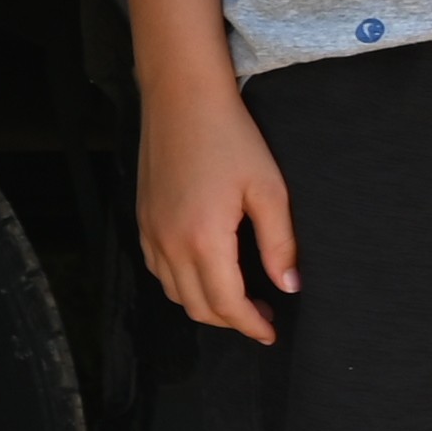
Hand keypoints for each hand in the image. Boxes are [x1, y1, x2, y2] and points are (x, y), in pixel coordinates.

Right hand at [135, 78, 293, 340]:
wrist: (182, 97)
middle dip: (232, 320)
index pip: (227, 304)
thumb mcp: (269, 189)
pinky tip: (204, 270)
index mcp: (203, 239)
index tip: (272, 332)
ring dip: (205, 305)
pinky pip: (158, 270)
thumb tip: (289, 286)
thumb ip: (280, 243)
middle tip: (262, 314)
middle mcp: (169, 243)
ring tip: (237, 296)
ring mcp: (150, 232)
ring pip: (175, 293)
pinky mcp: (142, 219)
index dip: (252, 325)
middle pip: (198, 307)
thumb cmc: (231, 138)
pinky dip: (181, 284)